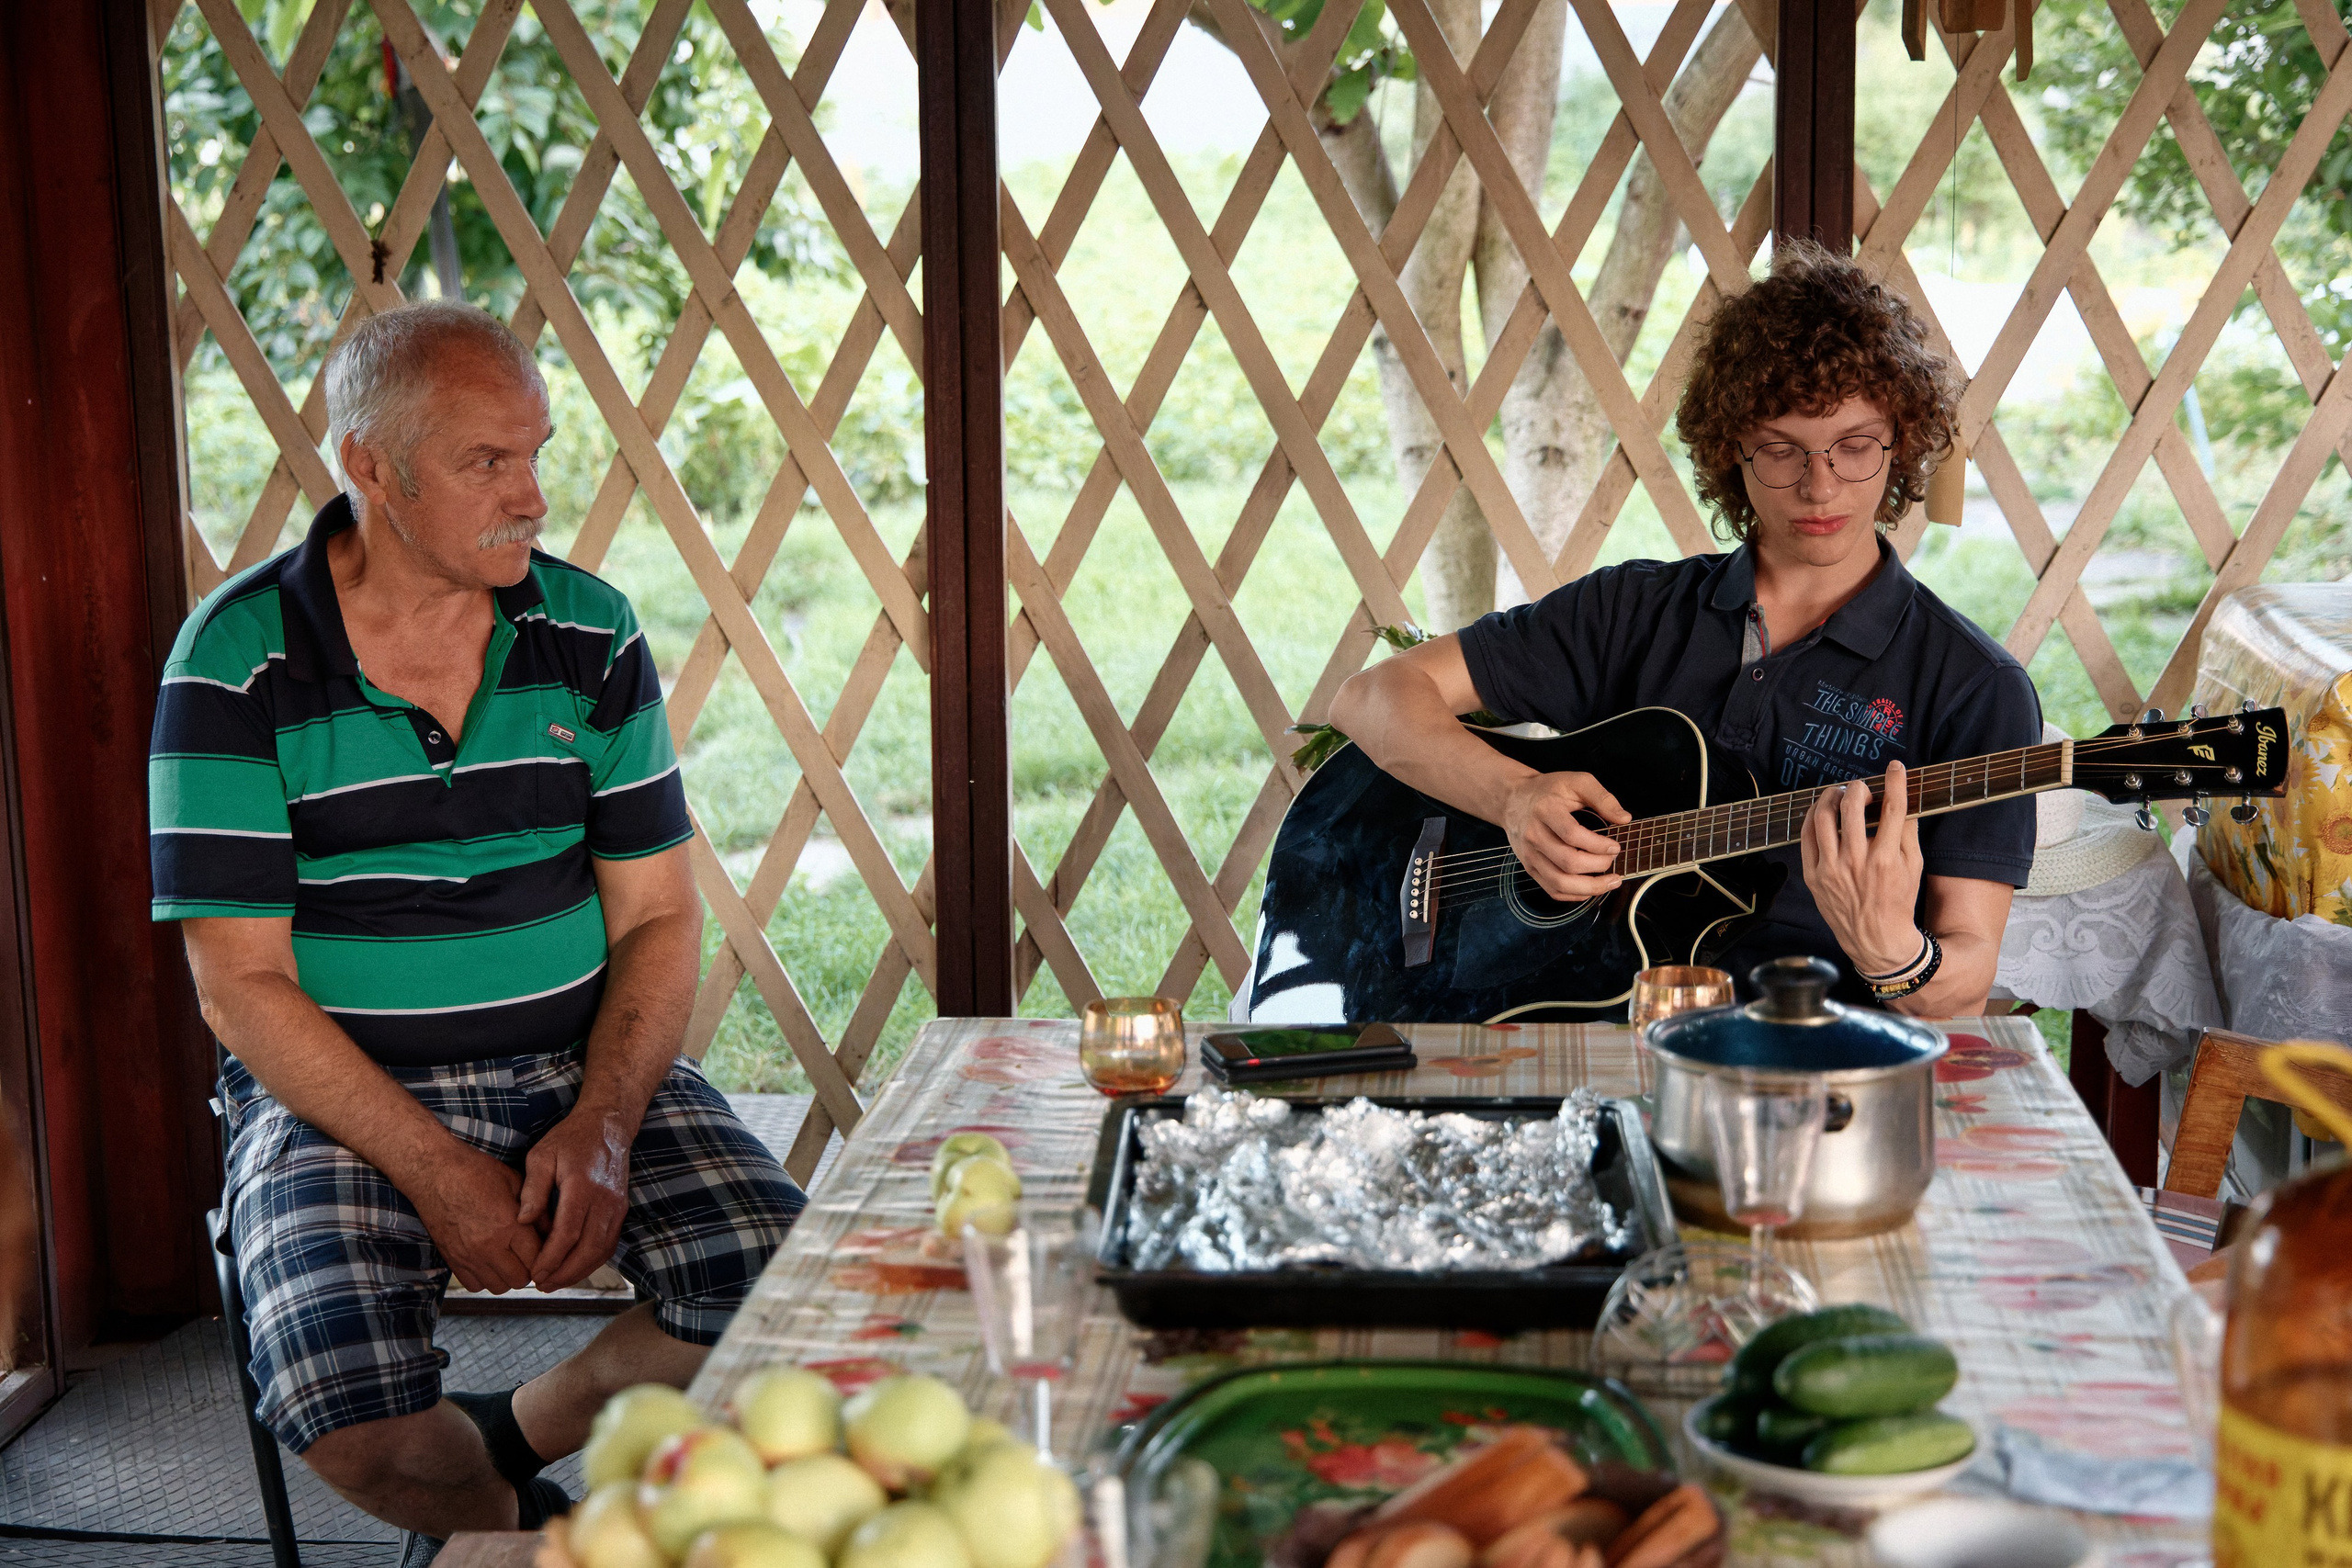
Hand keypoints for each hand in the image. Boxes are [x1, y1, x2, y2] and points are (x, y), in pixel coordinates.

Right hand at [408, 1144, 542, 1293]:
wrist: (434, 1172)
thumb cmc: (476, 1171)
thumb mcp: (515, 1182)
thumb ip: (537, 1210)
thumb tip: (553, 1232)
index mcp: (508, 1225)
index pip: (538, 1259)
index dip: (546, 1254)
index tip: (544, 1247)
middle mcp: (489, 1246)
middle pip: (520, 1279)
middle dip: (529, 1269)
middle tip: (528, 1254)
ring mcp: (468, 1256)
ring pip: (499, 1287)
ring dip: (507, 1276)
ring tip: (509, 1258)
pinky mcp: (452, 1260)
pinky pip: (475, 1285)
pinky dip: (485, 1278)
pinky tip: (489, 1261)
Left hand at [518, 1105, 632, 1291]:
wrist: (608, 1125)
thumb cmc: (571, 1138)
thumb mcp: (542, 1155)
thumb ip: (533, 1189)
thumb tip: (523, 1222)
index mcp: (582, 1187)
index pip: (567, 1234)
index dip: (551, 1259)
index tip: (535, 1274)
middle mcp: (604, 1201)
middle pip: (588, 1249)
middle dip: (565, 1273)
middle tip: (543, 1285)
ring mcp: (617, 1206)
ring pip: (601, 1250)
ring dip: (579, 1271)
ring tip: (556, 1281)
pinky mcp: (621, 1209)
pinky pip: (609, 1243)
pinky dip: (593, 1260)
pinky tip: (576, 1267)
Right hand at [1501, 770, 1630, 899]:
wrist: (1513, 799)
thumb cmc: (1549, 790)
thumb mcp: (1577, 782)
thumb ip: (1602, 797)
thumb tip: (1624, 819)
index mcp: (1545, 811)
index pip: (1572, 835)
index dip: (1597, 845)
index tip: (1615, 846)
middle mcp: (1533, 835)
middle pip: (1567, 862)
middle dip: (1598, 865)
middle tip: (1613, 860)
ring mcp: (1529, 855)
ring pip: (1560, 882)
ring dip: (1590, 887)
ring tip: (1611, 882)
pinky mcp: (1529, 867)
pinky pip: (1552, 890)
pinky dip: (1575, 895)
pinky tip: (1591, 888)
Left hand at [1801, 760, 1924, 973]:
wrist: (1876, 938)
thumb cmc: (1898, 900)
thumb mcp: (1914, 866)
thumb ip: (1907, 832)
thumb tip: (1900, 800)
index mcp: (1886, 859)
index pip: (1892, 809)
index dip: (1894, 782)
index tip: (1895, 767)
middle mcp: (1856, 862)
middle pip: (1852, 807)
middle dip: (1857, 788)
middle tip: (1861, 787)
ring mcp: (1831, 869)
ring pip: (1823, 817)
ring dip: (1831, 797)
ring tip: (1839, 793)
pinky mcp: (1814, 876)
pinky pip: (1806, 836)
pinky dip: (1812, 817)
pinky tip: (1821, 811)